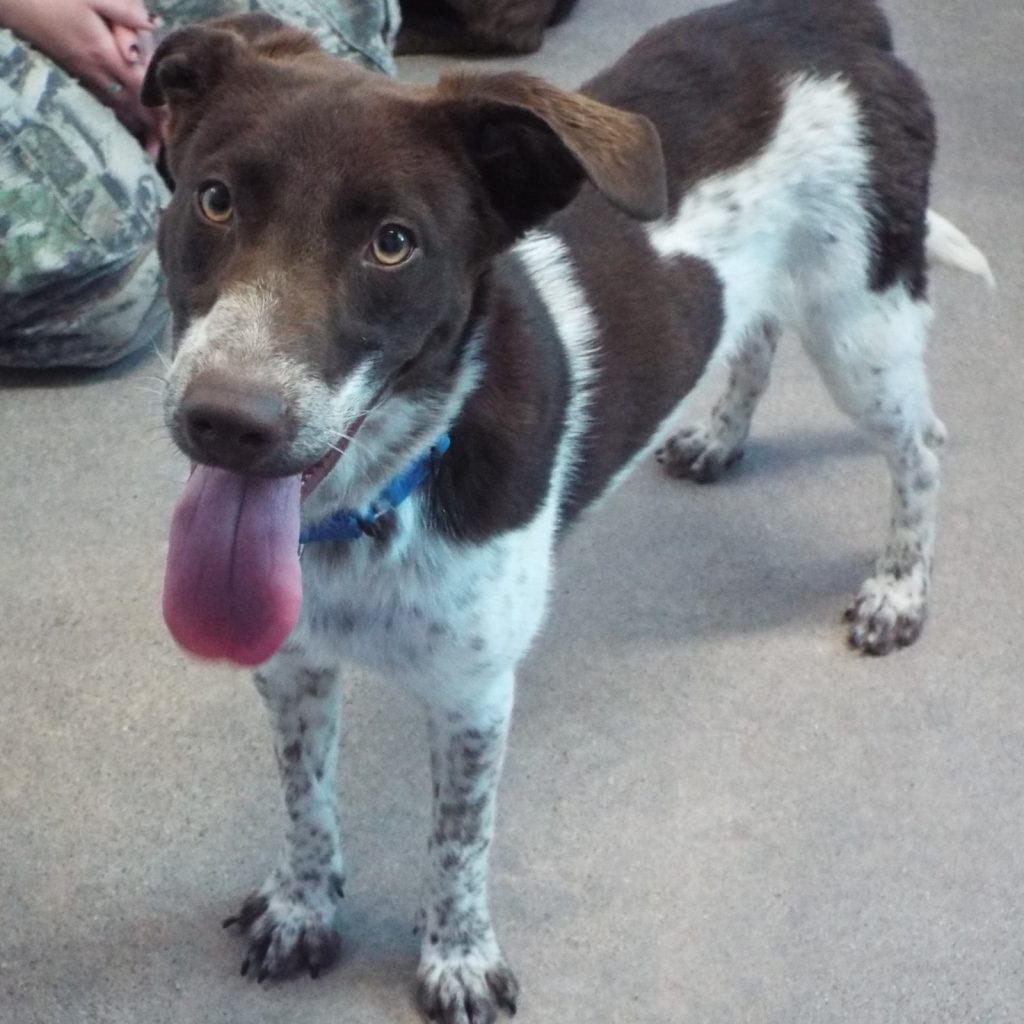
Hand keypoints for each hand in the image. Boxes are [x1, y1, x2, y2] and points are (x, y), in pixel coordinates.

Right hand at [0, 0, 160, 151]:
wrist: (10, 1)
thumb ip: (124, 10)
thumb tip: (154, 22)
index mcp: (103, 53)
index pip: (139, 89)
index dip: (159, 109)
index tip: (176, 128)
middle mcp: (94, 71)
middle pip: (130, 106)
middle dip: (150, 128)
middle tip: (168, 149)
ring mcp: (82, 74)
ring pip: (114, 107)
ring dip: (134, 129)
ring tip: (150, 153)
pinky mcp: (73, 73)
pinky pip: (101, 100)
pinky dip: (117, 116)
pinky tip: (125, 125)